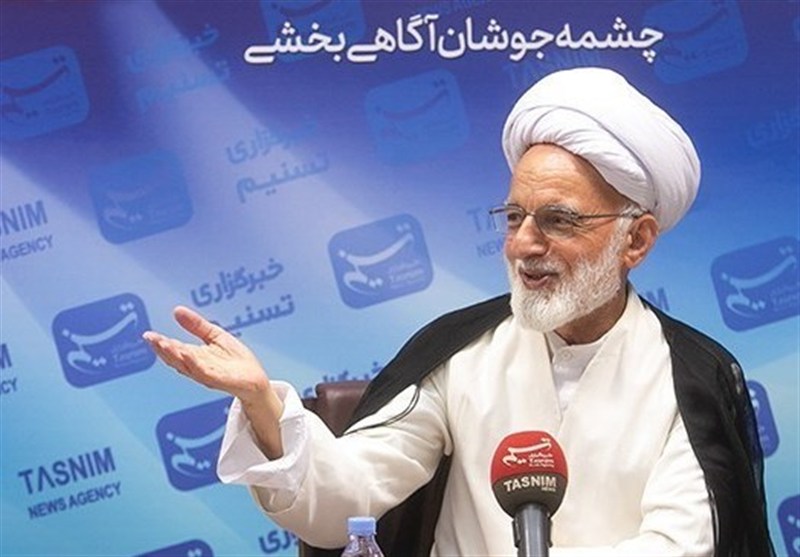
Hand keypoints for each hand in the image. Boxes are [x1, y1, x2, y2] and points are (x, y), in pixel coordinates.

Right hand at [143, 305, 268, 401]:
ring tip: (163, 344)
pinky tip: (187, 355)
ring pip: (186, 365)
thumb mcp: (215, 336)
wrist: (256, 380)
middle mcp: (197, 367)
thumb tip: (177, 310)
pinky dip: (194, 364)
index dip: (161, 343)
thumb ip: (197, 325)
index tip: (148, 335)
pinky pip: (204, 372)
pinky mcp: (220, 380)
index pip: (174, 349)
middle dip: (162, 349)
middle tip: (151, 338)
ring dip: (174, 355)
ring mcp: (207, 374)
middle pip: (176, 358)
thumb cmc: (236, 360)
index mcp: (194, 357)